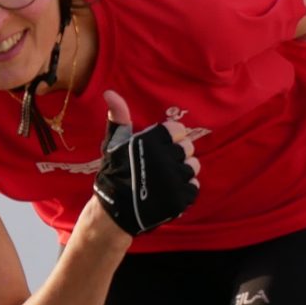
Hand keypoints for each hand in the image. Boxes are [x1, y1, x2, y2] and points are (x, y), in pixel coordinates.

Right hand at [92, 90, 200, 236]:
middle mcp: (164, 158)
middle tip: (163, 165)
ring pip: (193, 167)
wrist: (113, 212)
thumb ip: (119, 117)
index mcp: (151, 142)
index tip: (161, 147)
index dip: (171, 138)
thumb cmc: (114, 174)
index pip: (178, 130)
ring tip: (166, 179)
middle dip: (178, 154)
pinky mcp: (180, 199)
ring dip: (183, 172)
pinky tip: (170, 192)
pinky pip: (195, 187)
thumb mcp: (114, 144)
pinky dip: (185, 190)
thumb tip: (110, 92)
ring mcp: (173, 180)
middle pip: (188, 148)